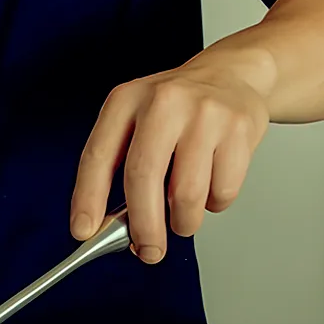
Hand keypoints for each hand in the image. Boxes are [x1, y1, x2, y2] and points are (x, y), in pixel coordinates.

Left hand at [70, 55, 270, 261]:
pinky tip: (211, 184)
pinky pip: (222, 192)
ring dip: (184, 222)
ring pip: (187, 196)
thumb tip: (115, 227)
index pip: (98, 156)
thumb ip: (122, 167)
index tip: (84, 231)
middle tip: (148, 250)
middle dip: (144, 228)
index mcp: (127, 101)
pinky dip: (215, 204)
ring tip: (184, 216)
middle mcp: (163, 102)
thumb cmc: (178, 108)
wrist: (231, 73)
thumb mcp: (138, 120)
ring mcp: (204, 114)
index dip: (88, 199)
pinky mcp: (238, 129)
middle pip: (143, 179)